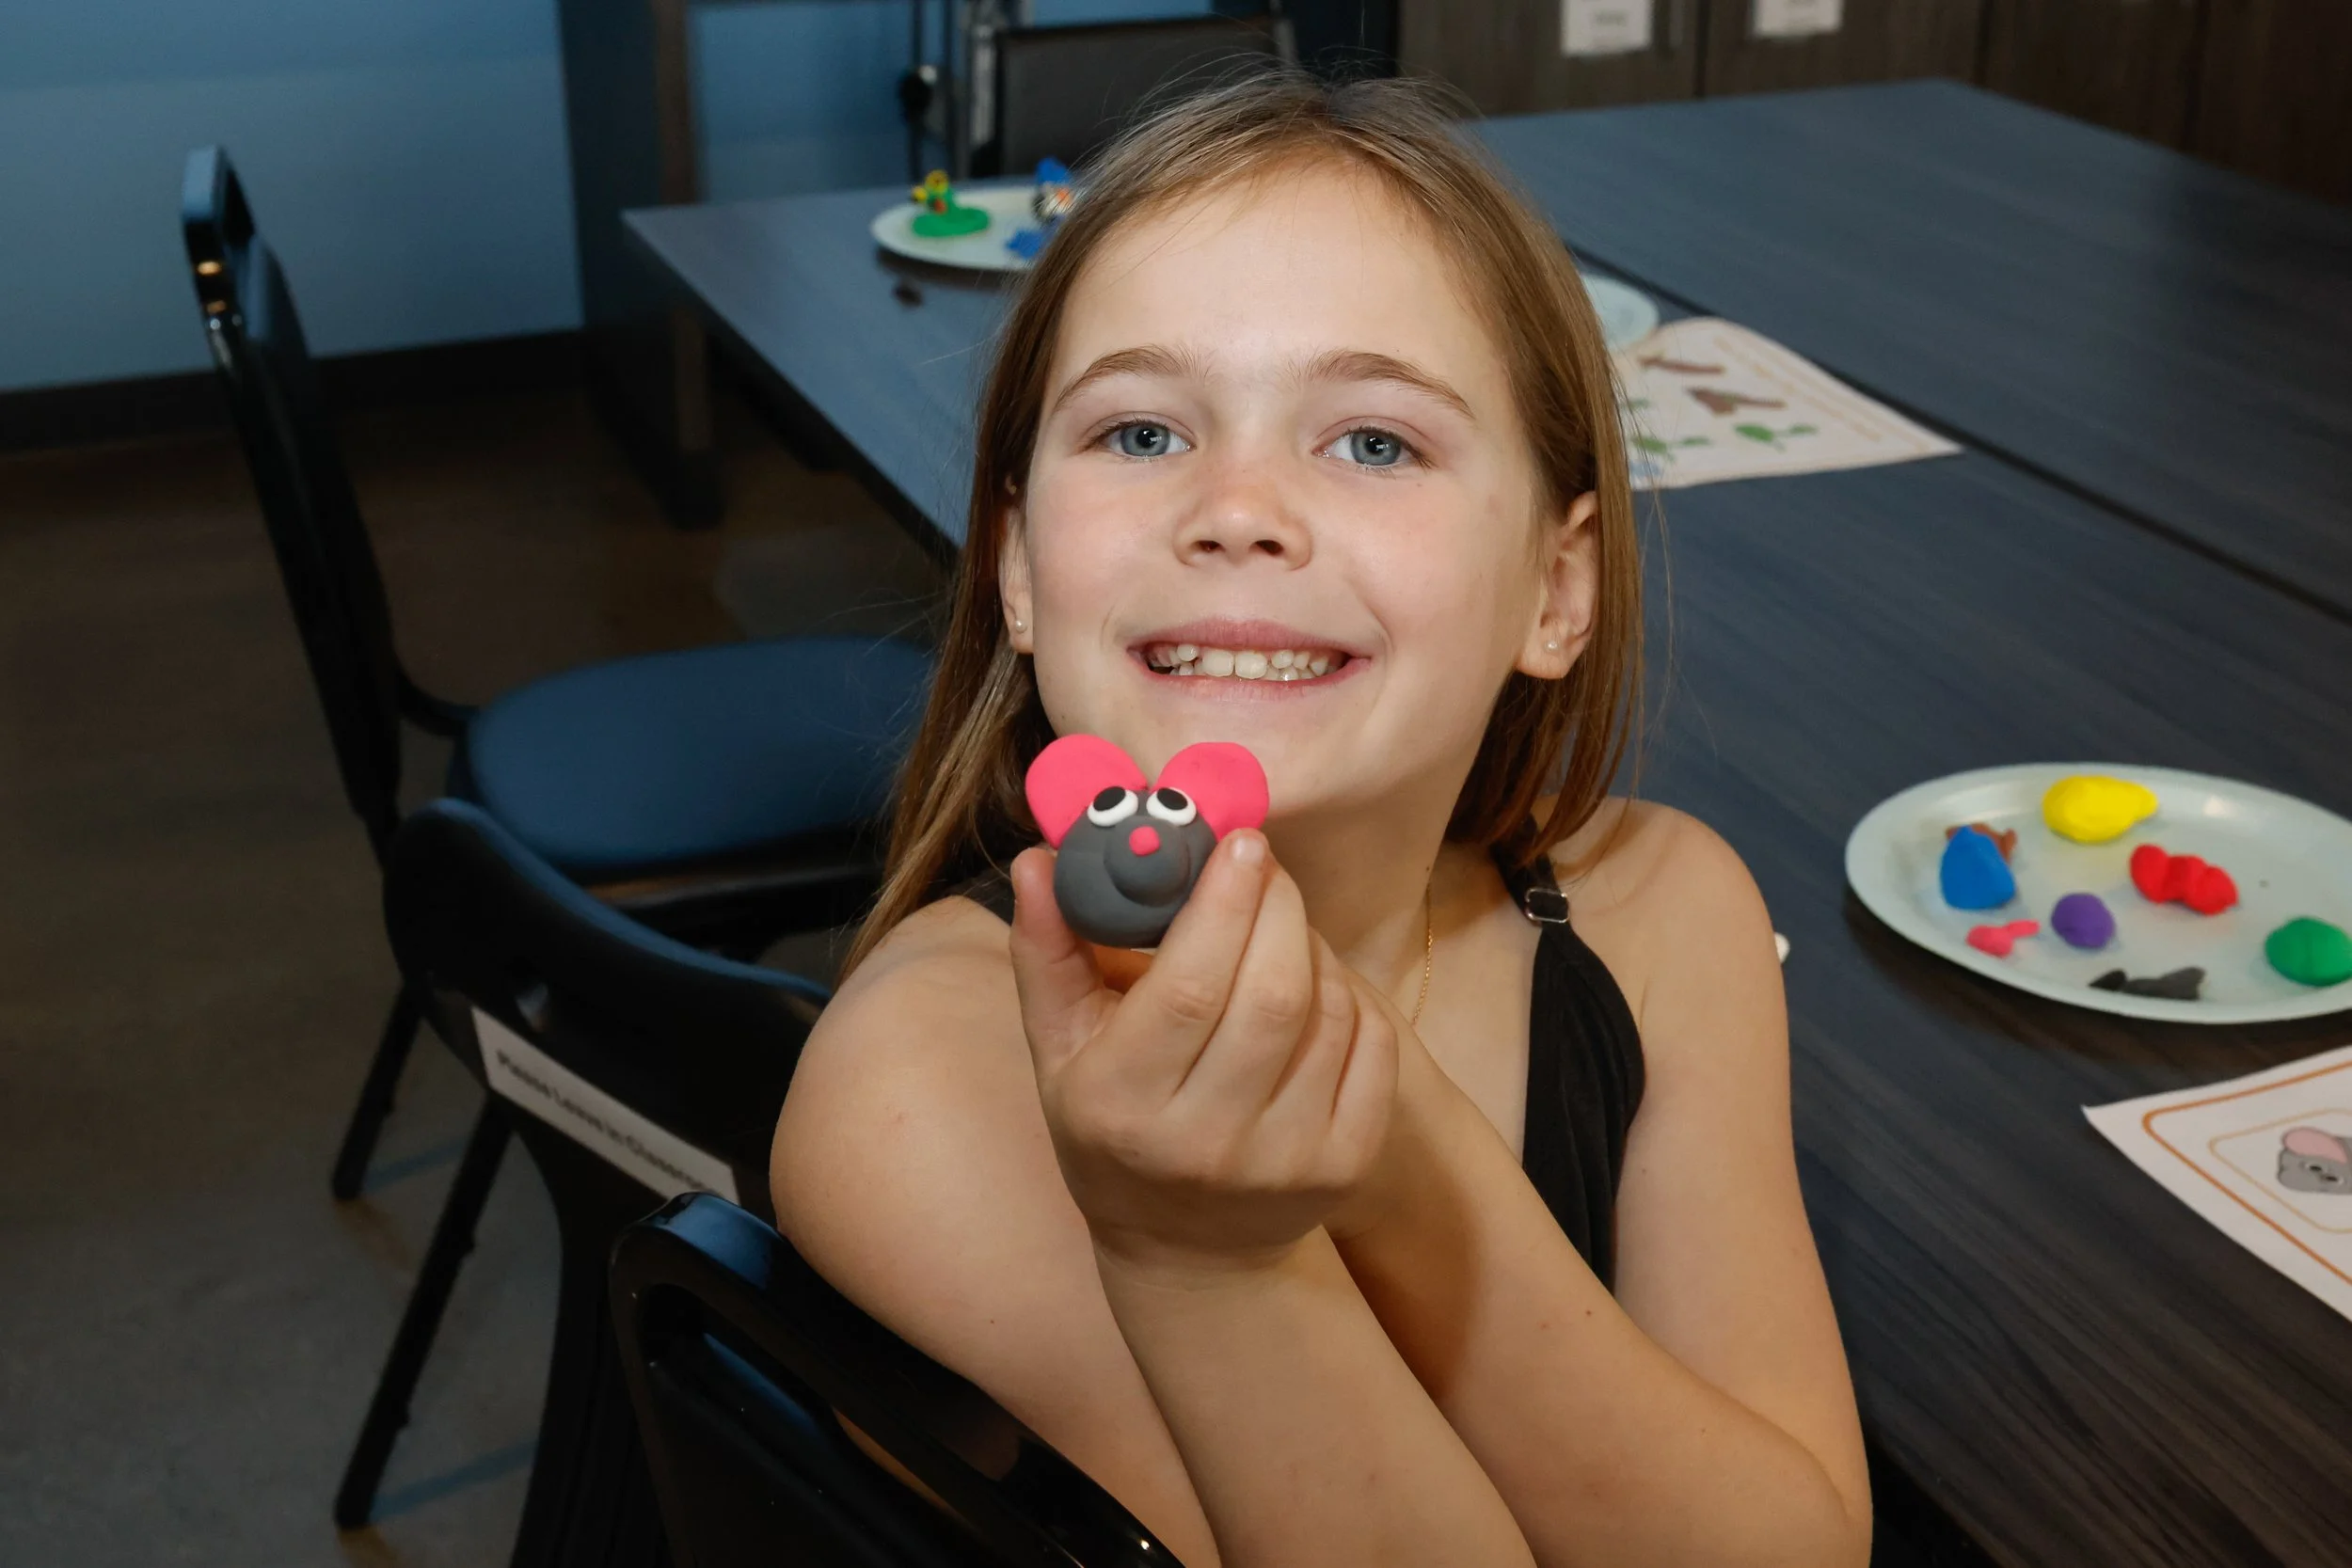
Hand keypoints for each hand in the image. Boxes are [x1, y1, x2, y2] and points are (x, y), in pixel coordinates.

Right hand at [1009, 832, 1396, 1274]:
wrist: (1188, 1248)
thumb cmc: (1113, 1125)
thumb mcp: (1060, 1049)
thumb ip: (1047, 950)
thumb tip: (1038, 857)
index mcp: (1121, 1105)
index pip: (1188, 988)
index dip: (1222, 904)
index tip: (1237, 842)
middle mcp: (1205, 1144)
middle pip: (1271, 995)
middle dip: (1276, 906)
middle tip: (1261, 863)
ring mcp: (1284, 1161)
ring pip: (1326, 1010)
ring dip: (1309, 943)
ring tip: (1276, 926)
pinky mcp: (1345, 1166)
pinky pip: (1370, 1044)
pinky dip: (1348, 992)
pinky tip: (1312, 983)